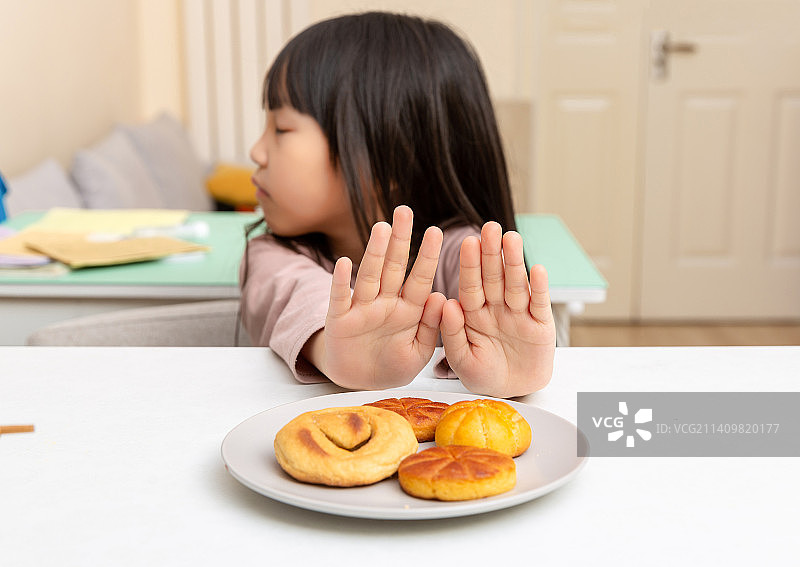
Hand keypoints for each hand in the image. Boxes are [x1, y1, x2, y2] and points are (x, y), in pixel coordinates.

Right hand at [312, 205, 445, 389]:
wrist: (361, 383)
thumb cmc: (393, 364)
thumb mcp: (419, 351)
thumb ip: (431, 327)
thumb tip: (442, 297)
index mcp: (409, 309)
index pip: (420, 278)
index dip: (427, 256)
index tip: (437, 231)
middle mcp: (385, 302)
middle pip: (394, 267)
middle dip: (400, 239)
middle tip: (405, 211)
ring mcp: (362, 309)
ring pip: (370, 276)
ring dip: (375, 252)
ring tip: (382, 228)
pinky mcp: (339, 320)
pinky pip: (340, 298)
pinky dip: (341, 282)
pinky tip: (343, 263)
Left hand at [440, 222, 555, 397]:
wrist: (512, 393)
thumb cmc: (483, 375)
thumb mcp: (461, 360)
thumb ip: (452, 333)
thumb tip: (447, 303)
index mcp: (473, 313)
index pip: (471, 285)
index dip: (470, 264)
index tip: (467, 242)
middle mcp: (496, 308)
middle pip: (494, 277)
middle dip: (492, 253)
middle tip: (490, 227)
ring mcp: (519, 314)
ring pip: (516, 284)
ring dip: (514, 261)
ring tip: (512, 238)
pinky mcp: (541, 325)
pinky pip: (540, 304)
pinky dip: (540, 287)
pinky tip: (537, 268)